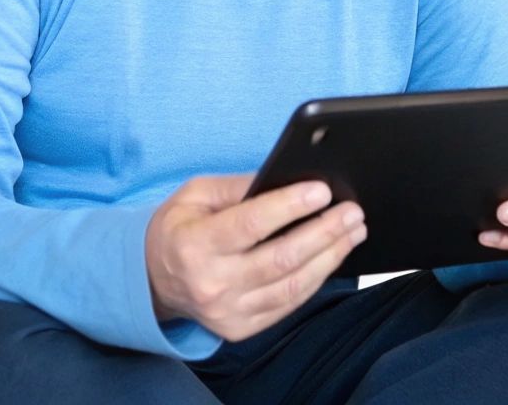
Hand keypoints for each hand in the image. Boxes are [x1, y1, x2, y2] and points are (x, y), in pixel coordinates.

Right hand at [145, 173, 366, 340]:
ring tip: (353, 231)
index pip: (250, 224)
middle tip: (353, 211)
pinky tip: (333, 256)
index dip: (289, 206)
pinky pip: (289, 303)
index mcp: (195, 245)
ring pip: (292, 285)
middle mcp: (212, 283)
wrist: (153, 280)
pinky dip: (316, 279)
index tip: (322, 191)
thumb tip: (287, 179)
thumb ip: (238, 187)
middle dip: (324, 232)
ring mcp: (228, 312)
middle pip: (281, 258)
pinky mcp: (242, 328)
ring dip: (330, 256)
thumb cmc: (179, 230)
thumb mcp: (195, 196)